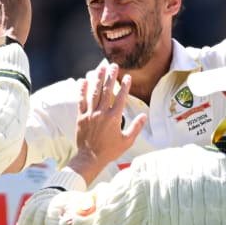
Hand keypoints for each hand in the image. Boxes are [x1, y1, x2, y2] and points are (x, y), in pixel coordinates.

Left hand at [67, 65, 146, 183]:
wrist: (90, 158)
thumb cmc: (110, 151)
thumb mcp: (127, 141)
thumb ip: (136, 127)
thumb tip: (144, 116)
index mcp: (114, 118)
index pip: (121, 98)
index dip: (125, 86)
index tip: (127, 77)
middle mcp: (102, 113)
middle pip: (107, 91)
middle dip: (110, 77)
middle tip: (113, 66)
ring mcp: (90, 114)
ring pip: (94, 93)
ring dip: (97, 79)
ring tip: (100, 68)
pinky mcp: (81, 117)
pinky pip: (81, 101)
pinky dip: (82, 90)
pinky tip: (83, 80)